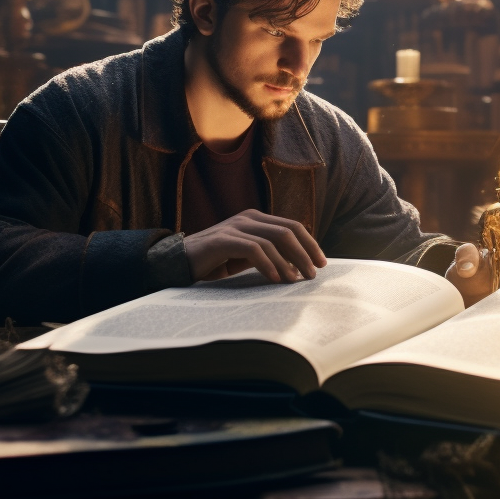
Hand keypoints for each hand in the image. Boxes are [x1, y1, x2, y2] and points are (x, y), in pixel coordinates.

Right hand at [183, 209, 326, 281]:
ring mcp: (235, 226)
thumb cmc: (215, 261)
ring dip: (289, 262)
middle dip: (305, 253)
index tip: (321, 263)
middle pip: (288, 231)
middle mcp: (248, 218)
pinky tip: (275, 279)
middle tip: (313, 274)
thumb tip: (298, 268)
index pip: (293, 226)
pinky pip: (253, 249)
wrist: (178, 261)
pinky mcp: (222, 239)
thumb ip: (268, 255)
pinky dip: (268, 264)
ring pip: (273, 240)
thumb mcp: (247, 256)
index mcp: (257, 219)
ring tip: (296, 280)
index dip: (310, 244)